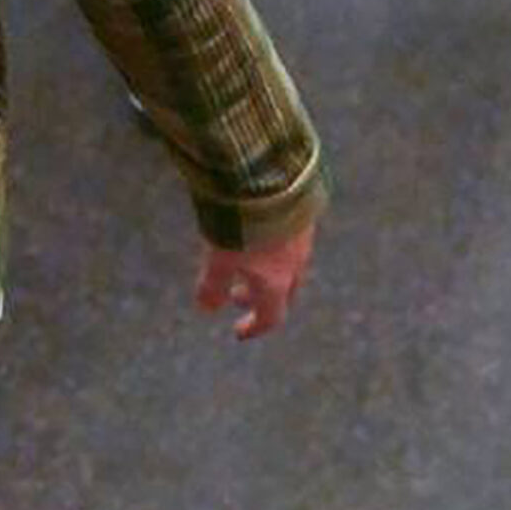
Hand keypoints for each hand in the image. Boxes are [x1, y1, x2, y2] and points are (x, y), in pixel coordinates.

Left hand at [194, 222, 316, 341]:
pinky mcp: (302, 213)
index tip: (238, 331)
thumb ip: (212, 285)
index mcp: (277, 283)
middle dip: (259, 297)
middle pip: (283, 292)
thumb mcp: (218, 259)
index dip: (254, 327)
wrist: (271, 178)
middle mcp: (296, 264)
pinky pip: (290, 240)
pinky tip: (257, 233)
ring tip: (243, 262)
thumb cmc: (243, 225)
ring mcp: (303, 238)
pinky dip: (273, 247)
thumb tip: (206, 309)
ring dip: (266, 271)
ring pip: (288, 265)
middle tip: (237, 295)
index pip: (271, 317)